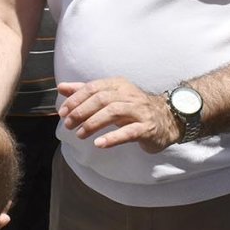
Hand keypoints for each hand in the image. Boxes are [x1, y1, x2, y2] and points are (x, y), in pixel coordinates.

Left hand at [56, 77, 180, 152]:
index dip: (76, 99)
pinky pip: (129, 131)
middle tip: (68, 124)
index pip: (93, 88)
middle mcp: (128, 95)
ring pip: (114, 112)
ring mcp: (139, 111)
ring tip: (79, 134)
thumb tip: (61, 88)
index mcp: (118, 85)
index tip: (62, 112)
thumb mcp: (110, 97)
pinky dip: (113, 137)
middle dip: (81, 111)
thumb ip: (85, 92)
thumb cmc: (133, 108)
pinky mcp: (147, 128)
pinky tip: (99, 144)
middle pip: (101, 99)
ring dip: (93, 123)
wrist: (167, 118)